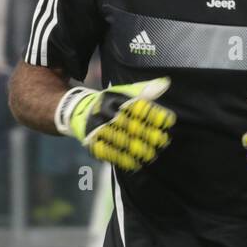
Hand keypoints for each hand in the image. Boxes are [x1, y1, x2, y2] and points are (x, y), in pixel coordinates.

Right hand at [56, 77, 175, 170]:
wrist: (77, 109)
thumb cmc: (108, 101)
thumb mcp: (124, 91)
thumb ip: (144, 89)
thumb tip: (166, 83)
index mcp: (115, 99)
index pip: (137, 106)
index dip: (153, 114)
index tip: (168, 121)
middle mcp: (107, 113)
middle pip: (129, 124)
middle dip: (146, 133)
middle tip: (162, 141)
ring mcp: (99, 127)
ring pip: (119, 139)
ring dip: (135, 148)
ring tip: (150, 154)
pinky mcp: (92, 140)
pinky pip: (107, 151)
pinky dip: (120, 158)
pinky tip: (133, 164)